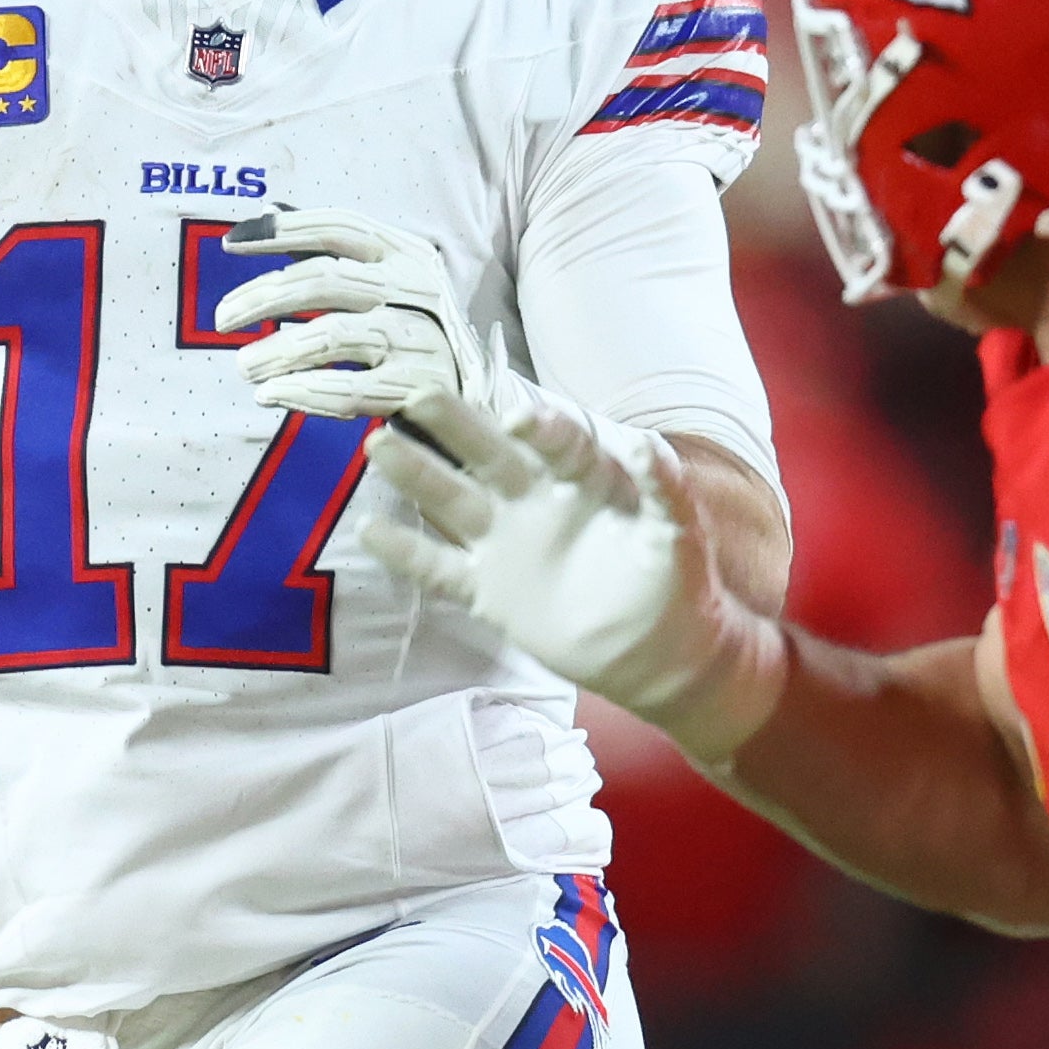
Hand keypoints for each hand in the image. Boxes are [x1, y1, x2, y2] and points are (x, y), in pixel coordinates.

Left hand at [218, 208, 489, 419]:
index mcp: (406, 252)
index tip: (230, 242)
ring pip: (335, 336)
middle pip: (327, 279)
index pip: (338, 227)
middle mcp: (418, 288)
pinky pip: (351, 390)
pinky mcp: (421, 389)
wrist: (472, 402)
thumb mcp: (385, 281)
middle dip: (264, 296)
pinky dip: (304, 391)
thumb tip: (268, 209)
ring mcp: (423, 338)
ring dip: (279, 349)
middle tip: (221, 319)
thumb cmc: (412, 332)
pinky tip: (272, 394)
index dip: (282, 230)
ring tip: (243, 366)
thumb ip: (332, 251)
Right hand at [360, 393, 786, 761]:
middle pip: (489, 453)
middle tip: (417, 395)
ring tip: (377, 445)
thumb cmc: (677, 582)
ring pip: (454, 500)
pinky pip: (441, 568)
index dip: (537, 425)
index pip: (555, 441)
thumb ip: (665, 488)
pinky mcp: (490, 590)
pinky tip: (369, 529)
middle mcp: (536, 499)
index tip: (515, 414)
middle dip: (455, 424)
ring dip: (418, 473)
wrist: (661, 653)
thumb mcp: (679, 534)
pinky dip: (407, 552)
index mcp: (584, 479)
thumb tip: (644, 441)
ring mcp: (508, 543)